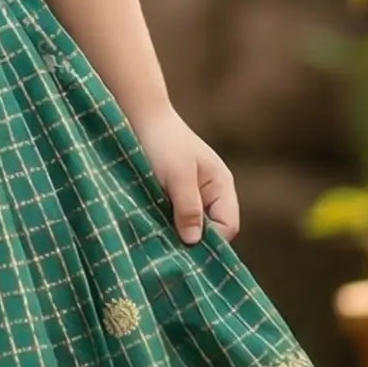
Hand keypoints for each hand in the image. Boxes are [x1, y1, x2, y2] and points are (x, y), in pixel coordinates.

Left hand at [131, 105, 239, 244]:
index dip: (210, 241)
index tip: (183, 246)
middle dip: (191, 239)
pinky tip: (150, 227)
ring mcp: (191, 197)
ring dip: (175, 233)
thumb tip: (194, 242)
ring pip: (190, 227)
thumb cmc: (163, 143)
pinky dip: (164, 225)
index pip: (228, 226)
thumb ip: (188, 207)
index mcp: (221, 187)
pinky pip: (174, 220)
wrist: (139, 119)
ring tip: (156, 235)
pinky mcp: (171, 198)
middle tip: (167, 247)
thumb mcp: (178, 176)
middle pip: (211, 231)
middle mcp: (211, 195)